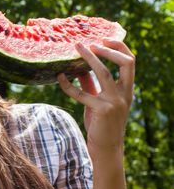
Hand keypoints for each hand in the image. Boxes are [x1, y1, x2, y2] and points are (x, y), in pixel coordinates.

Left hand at [57, 39, 134, 159]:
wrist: (106, 149)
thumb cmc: (102, 124)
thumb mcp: (98, 102)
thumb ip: (91, 85)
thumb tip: (77, 69)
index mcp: (127, 90)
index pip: (130, 62)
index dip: (119, 48)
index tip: (104, 39)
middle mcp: (124, 94)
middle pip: (124, 63)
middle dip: (109, 50)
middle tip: (91, 42)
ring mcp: (114, 102)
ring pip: (104, 73)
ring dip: (89, 58)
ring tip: (76, 48)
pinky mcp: (101, 110)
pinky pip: (82, 93)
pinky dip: (69, 84)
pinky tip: (59, 78)